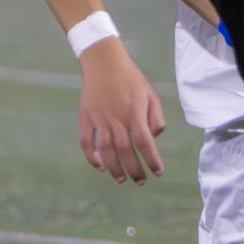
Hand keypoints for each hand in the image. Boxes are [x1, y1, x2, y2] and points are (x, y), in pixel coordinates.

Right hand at [76, 39, 165, 182]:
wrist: (104, 62)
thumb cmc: (131, 79)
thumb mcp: (151, 95)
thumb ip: (155, 118)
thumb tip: (153, 138)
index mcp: (134, 113)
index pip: (145, 143)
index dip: (152, 160)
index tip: (158, 172)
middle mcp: (117, 119)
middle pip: (125, 151)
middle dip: (134, 170)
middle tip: (140, 181)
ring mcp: (99, 120)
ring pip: (105, 151)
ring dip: (114, 168)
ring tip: (121, 180)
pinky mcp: (85, 118)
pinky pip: (86, 142)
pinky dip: (91, 157)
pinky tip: (100, 166)